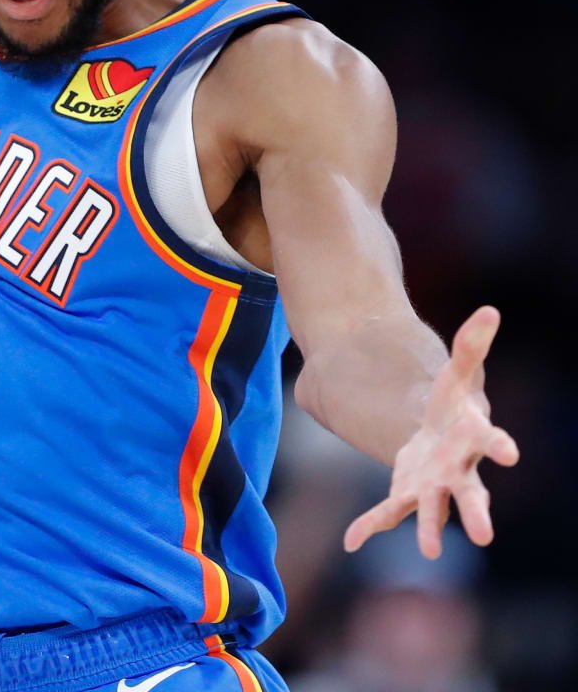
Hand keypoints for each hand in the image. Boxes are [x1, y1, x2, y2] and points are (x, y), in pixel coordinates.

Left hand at [343, 305, 519, 558]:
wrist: (434, 433)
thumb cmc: (452, 405)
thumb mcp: (456, 373)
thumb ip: (471, 345)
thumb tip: (490, 310)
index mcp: (471, 439)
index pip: (490, 441)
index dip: (499, 445)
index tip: (510, 452)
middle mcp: (457, 470)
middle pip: (470, 494)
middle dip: (475, 511)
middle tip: (485, 534)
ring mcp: (431, 486)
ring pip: (432, 510)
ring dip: (431, 528)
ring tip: (431, 551)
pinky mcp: (405, 492)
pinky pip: (387, 511)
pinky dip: (369, 526)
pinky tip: (351, 541)